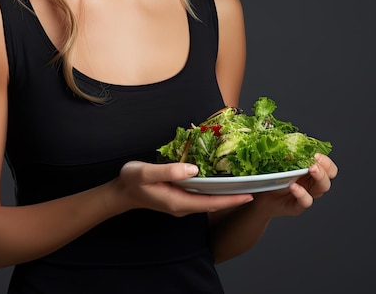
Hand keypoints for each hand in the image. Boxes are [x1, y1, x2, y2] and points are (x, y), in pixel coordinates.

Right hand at [112, 161, 253, 216]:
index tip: (249, 195)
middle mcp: (183, 206)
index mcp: (178, 201)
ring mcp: (181, 203)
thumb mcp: (146, 172)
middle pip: (214, 203)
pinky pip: (201, 195)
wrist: (121, 191)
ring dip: (226, 194)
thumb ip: (169, 170)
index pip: (210, 202)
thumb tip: (193, 169)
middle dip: (234, 197)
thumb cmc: (131, 181)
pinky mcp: (179, 197)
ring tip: (242, 183)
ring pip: (208, 200)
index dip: (231, 200)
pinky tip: (220, 180)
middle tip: (254, 186)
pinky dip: (214, 189)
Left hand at [252, 153, 337, 217]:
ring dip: (319, 178)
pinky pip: (305, 201)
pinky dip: (302, 194)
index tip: (317, 154)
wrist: (261, 198)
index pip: (327, 167)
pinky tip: (294, 186)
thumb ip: (284, 151)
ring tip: (310, 169)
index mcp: (309, 171)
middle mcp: (310, 183)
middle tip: (315, 163)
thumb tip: (280, 133)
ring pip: (321, 189)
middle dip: (324, 169)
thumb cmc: (270, 178)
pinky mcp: (297, 206)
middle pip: (328, 177)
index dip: (326, 161)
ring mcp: (306, 195)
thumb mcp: (278, 162)